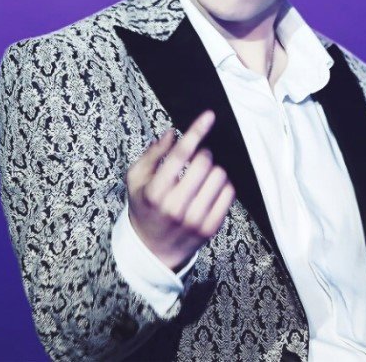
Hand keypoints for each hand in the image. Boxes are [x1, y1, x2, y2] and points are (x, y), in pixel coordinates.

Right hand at [125, 110, 235, 270]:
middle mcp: (176, 206)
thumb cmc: (144, 207)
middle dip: (202, 152)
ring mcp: (195, 219)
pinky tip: (210, 187)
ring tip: (202, 175)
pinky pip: (229, 193)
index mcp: (155, 192)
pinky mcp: (211, 228)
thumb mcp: (136, 179)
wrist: (152, 250)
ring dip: (213, 168)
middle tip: (196, 157)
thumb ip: (152, 154)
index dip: (196, 131)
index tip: (209, 115)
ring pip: (219, 176)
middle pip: (204, 162)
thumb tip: (172, 133)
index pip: (180, 154)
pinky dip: (222, 184)